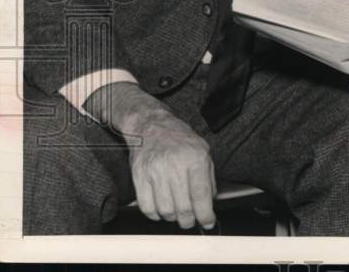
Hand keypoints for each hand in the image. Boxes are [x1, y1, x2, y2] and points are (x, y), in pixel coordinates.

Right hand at [88, 82, 215, 229]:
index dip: (205, 215)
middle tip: (191, 221)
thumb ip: (208, 177)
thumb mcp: (203, 150)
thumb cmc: (179, 139)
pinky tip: (161, 209)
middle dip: (189, 221)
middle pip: (183, 207)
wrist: (151, 125)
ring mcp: (154, 172)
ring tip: (177, 213)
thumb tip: (210, 203)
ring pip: (165, 210)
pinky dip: (155, 215)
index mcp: (195, 158)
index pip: (201, 195)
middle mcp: (175, 165)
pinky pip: (146, 207)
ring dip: (172, 218)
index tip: (208, 223)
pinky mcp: (139, 177)